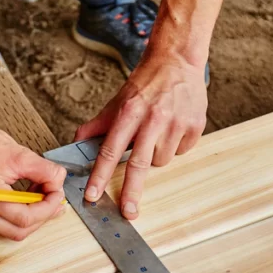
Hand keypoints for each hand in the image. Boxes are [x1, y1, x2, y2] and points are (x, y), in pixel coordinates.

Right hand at [0, 112, 66, 240]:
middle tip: (54, 198)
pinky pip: (1, 223)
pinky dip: (18, 214)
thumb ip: (45, 171)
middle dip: (41, 216)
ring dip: (31, 216)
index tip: (57, 194)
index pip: (22, 217)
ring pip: (10, 230)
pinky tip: (25, 198)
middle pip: (17, 230)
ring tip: (39, 195)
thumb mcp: (19, 153)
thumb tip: (59, 184)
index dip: (46, 208)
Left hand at [74, 52, 206, 218]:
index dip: (100, 175)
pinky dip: (175, 146)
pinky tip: (174, 127)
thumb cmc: (146, 83)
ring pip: (161, 160)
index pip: (110, 149)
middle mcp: (153, 118)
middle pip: (139, 164)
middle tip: (129, 212)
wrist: (177, 60)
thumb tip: (77, 141)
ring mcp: (176, 122)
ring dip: (156, 156)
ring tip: (156, 134)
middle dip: (132, 191)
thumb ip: (98, 124)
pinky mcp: (195, 125)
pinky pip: (181, 151)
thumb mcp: (118, 100)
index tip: (93, 195)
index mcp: (129, 112)